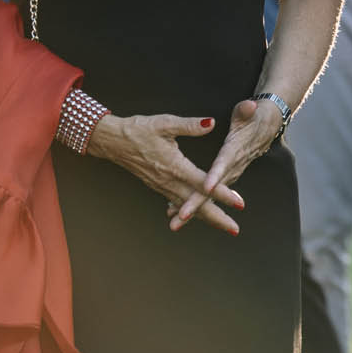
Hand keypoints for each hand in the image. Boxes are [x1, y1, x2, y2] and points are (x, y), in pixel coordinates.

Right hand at [87, 113, 243, 234]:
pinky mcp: (158, 185)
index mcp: (174, 166)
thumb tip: (211, 123)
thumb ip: (190, 125)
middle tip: (235, 230)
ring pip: (187, 207)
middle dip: (217, 218)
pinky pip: (177, 203)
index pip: (204, 183)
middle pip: (196, 205)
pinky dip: (190, 213)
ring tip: (224, 226)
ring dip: (207, 218)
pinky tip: (199, 218)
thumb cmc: (138, 129)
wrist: (112, 141)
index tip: (239, 203)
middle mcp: (168, 181)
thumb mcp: (165, 123)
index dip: (222, 193)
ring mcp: (162, 186)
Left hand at [171, 96, 283, 229]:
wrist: (268, 125)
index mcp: (235, 150)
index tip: (205, 188)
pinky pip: (210, 193)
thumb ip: (246, 110)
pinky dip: (196, 203)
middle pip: (214, 189)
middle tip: (180, 217)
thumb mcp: (250, 111)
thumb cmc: (255, 116)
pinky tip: (178, 210)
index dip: (216, 176)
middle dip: (197, 204)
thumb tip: (250, 105)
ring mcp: (230, 173)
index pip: (224, 164)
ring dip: (194, 209)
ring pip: (211, 196)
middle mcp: (233, 166)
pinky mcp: (226, 176)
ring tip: (175, 221)